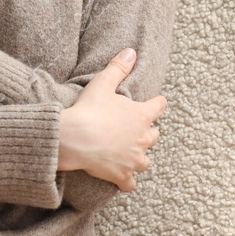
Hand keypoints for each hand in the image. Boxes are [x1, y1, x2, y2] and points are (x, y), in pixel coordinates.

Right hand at [57, 49, 166, 192]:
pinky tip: (122, 180)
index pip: (159, 106)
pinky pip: (130, 184)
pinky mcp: (122, 176)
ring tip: (129, 154)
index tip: (155, 102)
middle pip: (154, 136)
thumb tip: (131, 51)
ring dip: (139, 157)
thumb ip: (119, 67)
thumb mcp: (103, 82)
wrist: (75, 139)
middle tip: (135, 129)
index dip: (156, 103)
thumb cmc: (90, 110)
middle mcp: (143, 139)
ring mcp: (134, 159)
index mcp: (142, 115)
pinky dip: (127, 182)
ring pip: (145, 161)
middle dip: (147, 132)